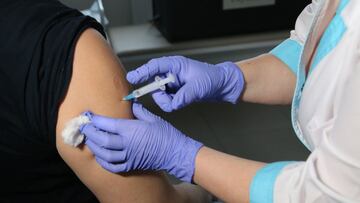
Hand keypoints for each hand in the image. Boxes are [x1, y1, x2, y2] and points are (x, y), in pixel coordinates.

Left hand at [81, 103, 202, 182]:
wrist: (176, 153)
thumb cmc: (166, 134)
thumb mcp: (153, 118)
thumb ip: (138, 111)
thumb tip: (130, 103)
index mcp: (132, 130)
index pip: (109, 124)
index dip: (97, 120)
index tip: (89, 116)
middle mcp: (127, 144)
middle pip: (103, 139)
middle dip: (91, 133)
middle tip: (84, 127)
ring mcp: (129, 156)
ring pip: (105, 154)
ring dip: (95, 147)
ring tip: (89, 140)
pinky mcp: (131, 165)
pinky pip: (114, 166)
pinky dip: (104, 162)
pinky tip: (100, 156)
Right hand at [127, 56, 243, 111]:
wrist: (221, 86)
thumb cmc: (212, 78)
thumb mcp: (200, 86)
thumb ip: (185, 95)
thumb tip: (173, 104)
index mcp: (175, 64)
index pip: (155, 66)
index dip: (142, 72)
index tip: (132, 78)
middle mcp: (171, 73)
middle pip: (154, 83)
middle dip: (159, 93)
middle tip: (169, 99)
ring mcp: (172, 83)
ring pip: (159, 94)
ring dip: (167, 100)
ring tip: (182, 99)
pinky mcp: (174, 92)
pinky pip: (166, 100)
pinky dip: (171, 103)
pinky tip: (182, 100)